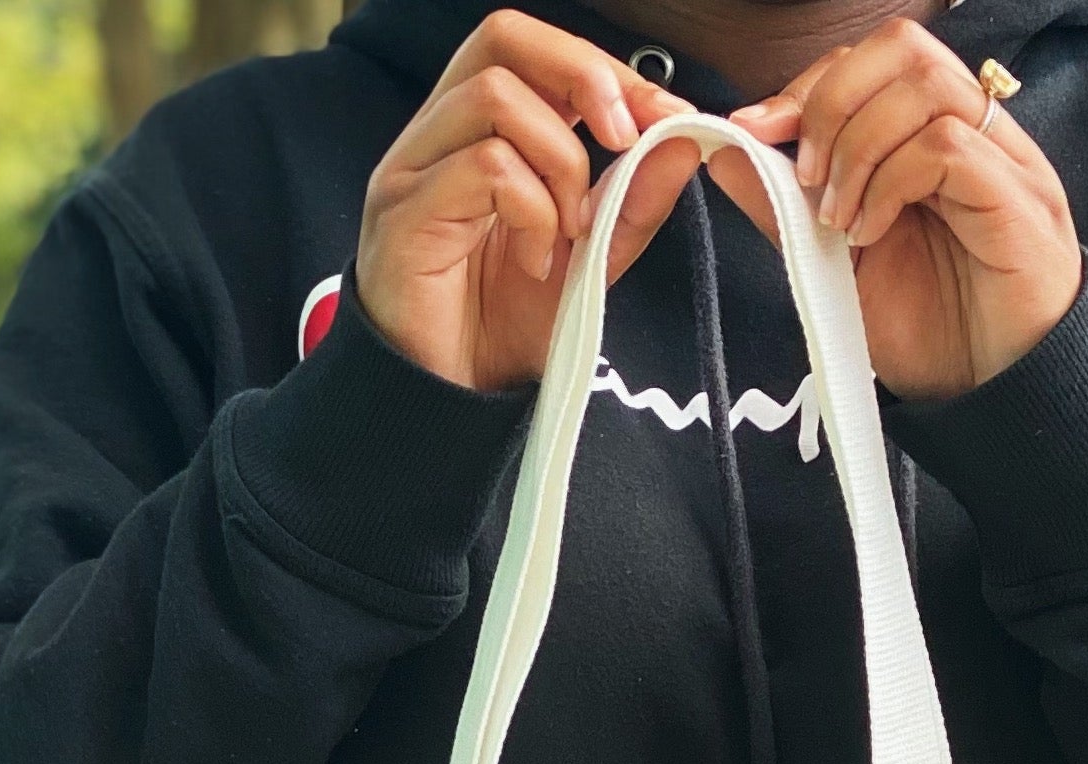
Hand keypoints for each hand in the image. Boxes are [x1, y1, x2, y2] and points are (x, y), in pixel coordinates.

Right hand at [357, 11, 698, 392]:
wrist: (452, 403)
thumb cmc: (502, 330)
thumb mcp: (587, 262)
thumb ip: (630, 203)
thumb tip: (682, 142)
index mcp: (477, 132)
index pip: (532, 49)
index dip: (603, 67)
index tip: (664, 117)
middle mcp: (437, 135)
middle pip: (504, 37)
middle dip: (583, 76)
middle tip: (624, 139)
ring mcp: (414, 168)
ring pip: (498, 99)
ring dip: (560, 163)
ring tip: (568, 234)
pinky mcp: (405, 212)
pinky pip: (486, 167)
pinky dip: (533, 211)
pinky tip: (536, 263)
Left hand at [722, 24, 1081, 399]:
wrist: (993, 397)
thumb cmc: (934, 333)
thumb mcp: (840, 264)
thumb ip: (787, 206)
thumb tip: (726, 153)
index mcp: (935, 136)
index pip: (874, 60)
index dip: (812, 85)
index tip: (761, 133)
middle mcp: (975, 133)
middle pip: (901, 48)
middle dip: (831, 100)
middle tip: (805, 175)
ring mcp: (1003, 161)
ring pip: (923, 86)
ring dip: (858, 145)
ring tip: (838, 216)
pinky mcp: (1017, 198)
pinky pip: (946, 147)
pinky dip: (890, 182)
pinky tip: (871, 233)